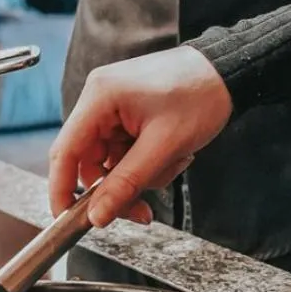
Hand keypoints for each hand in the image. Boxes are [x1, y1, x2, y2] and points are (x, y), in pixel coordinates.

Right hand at [48, 46, 233, 228]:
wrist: (228, 72)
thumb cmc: (200, 95)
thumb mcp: (163, 146)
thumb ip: (126, 183)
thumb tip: (97, 215)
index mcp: (101, 96)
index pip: (65, 151)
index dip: (62, 189)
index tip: (67, 219)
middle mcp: (100, 98)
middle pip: (88, 160)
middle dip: (115, 188)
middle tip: (140, 210)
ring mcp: (114, 105)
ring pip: (109, 160)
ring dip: (136, 175)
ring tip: (170, 166)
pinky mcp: (128, 111)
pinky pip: (124, 150)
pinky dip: (144, 162)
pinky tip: (170, 156)